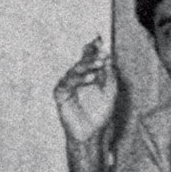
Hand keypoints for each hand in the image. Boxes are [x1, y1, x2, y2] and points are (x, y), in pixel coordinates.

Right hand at [55, 38, 120, 156]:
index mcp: (88, 75)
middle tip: (103, 53)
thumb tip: (107, 53)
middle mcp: (76, 78)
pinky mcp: (60, 95)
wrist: (93, 133)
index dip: (93, 48)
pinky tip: (91, 78)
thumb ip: (107, 72)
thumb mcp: (110, 89)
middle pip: (82, 62)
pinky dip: (79, 79)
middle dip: (92, 56)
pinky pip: (68, 83)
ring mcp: (67, 86)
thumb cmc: (101, 113)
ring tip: (100, 64)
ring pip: (75, 70)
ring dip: (87, 65)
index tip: (100, 38)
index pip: (88, 57)